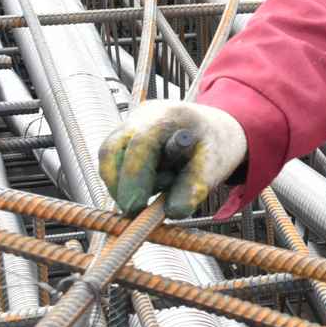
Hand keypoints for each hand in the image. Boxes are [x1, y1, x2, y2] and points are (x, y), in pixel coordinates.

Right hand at [96, 101, 246, 216]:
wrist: (216, 128)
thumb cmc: (215, 144)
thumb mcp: (215, 166)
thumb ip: (195, 187)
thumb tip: (173, 211)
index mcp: (169, 116)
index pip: (140, 144)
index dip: (133, 178)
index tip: (136, 207)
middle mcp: (143, 115)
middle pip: (112, 150)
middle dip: (119, 186)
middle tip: (134, 211)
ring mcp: (131, 123)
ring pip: (109, 158)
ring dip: (123, 183)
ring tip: (160, 185)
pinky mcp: (125, 136)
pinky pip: (114, 162)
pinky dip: (126, 180)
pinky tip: (151, 183)